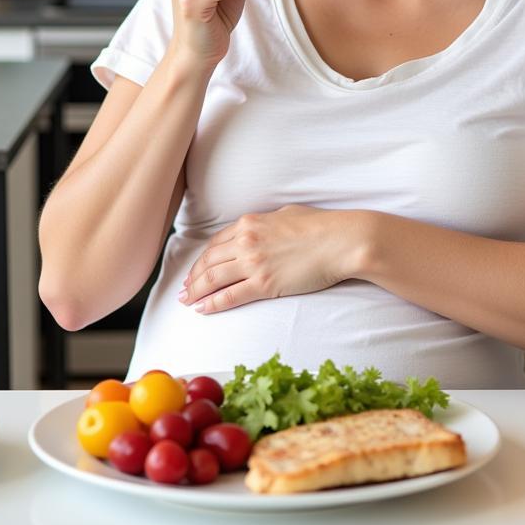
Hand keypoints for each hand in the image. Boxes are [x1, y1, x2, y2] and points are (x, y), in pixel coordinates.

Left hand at [179, 205, 358, 313]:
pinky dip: (212, 303)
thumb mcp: (286, 215)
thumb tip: (261, 229)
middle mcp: (246, 241)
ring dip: (196, 291)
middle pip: (209, 261)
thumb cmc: (321, 226)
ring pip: (213, 279)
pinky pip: (229, 296)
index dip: (202, 259)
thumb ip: (267, 223)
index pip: (215, 243)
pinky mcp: (264, 284)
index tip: (195, 270)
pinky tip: (203, 309)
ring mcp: (253, 263)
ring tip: (187, 301)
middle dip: (193, 277)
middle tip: (184, 290)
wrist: (340, 241)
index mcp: (250, 223)